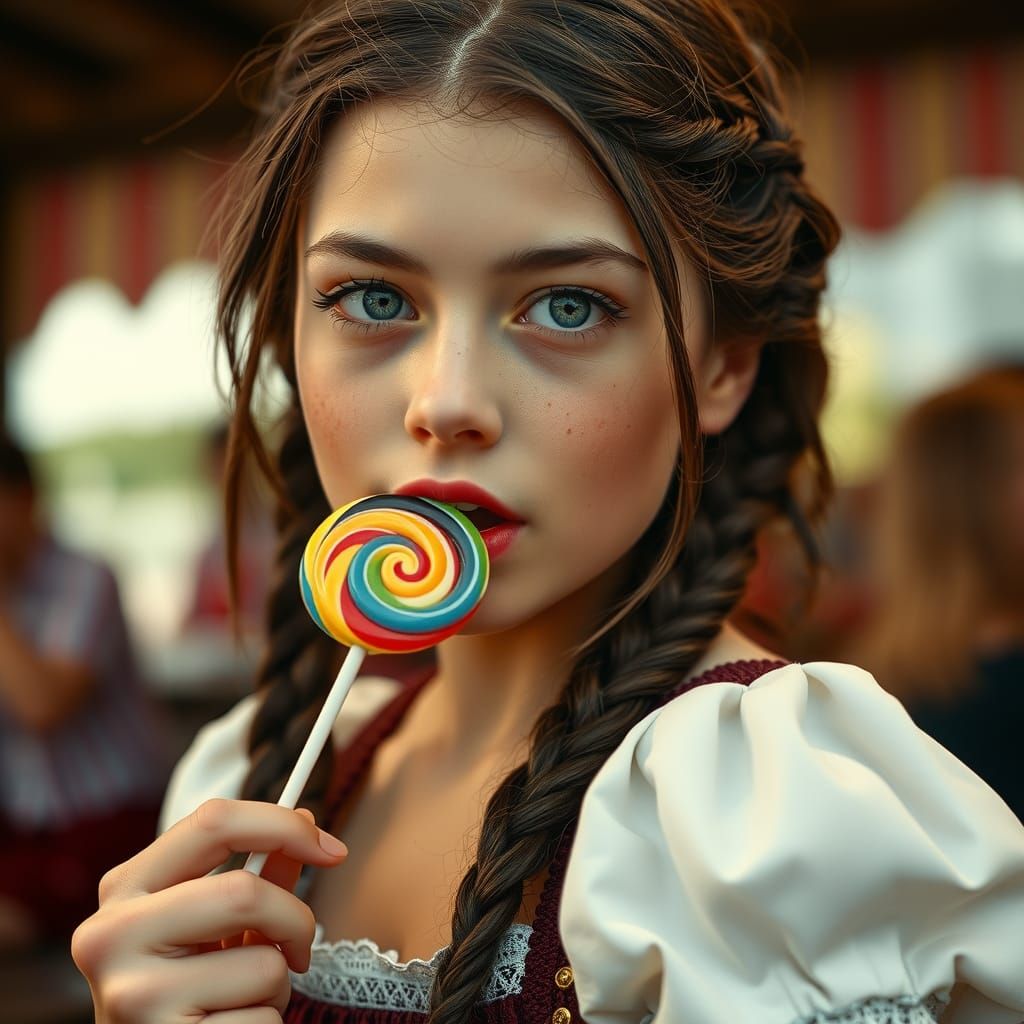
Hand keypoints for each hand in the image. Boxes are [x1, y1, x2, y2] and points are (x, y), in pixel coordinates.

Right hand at [72, 799, 347, 1023]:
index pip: (212, 821)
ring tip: (239, 1000)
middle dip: (295, 920)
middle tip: (300, 947)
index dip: (284, 826)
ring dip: (276, 985)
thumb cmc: (182, 987)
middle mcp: (112, 936)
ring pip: (265, 965)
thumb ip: (254, 873)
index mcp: (124, 889)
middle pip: (245, 892)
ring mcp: (133, 996)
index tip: (331, 849)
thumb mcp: (207, 924)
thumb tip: (306, 819)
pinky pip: (262, 1020)